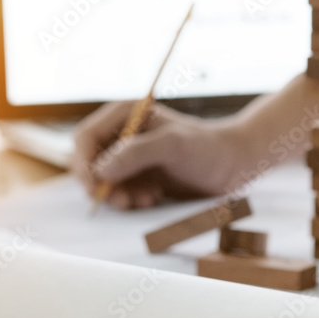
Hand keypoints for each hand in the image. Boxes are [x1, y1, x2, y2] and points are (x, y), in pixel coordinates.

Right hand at [71, 101, 246, 208]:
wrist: (235, 164)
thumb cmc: (208, 148)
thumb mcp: (172, 145)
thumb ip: (135, 153)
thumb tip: (100, 171)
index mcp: (124, 114)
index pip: (86, 138)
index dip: (84, 163)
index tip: (95, 187)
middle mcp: (123, 133)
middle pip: (90, 162)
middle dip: (103, 185)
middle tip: (125, 202)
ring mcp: (130, 156)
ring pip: (104, 182)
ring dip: (119, 195)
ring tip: (147, 199)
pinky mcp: (140, 175)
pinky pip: (121, 192)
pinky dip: (131, 199)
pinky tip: (153, 199)